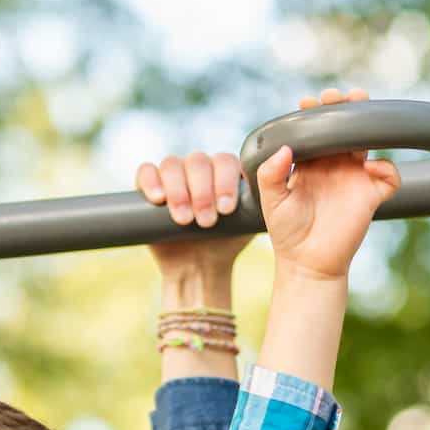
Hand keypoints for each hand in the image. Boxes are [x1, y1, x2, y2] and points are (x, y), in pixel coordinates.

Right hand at [137, 151, 251, 281]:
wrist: (199, 268)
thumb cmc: (225, 244)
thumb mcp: (247, 222)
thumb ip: (264, 198)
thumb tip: (283, 168)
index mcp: (224, 171)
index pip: (225, 161)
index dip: (225, 182)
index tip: (227, 209)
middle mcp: (199, 168)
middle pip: (198, 162)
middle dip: (203, 192)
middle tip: (206, 221)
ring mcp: (173, 175)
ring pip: (172, 165)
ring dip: (179, 191)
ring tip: (184, 220)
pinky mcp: (149, 186)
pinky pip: (146, 171)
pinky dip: (151, 181)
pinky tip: (158, 199)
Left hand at [255, 87, 400, 281]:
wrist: (307, 263)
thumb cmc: (287, 232)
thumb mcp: (272, 200)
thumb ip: (271, 174)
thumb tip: (285, 148)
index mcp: (312, 161)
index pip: (318, 127)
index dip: (316, 111)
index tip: (308, 104)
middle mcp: (336, 165)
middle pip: (348, 127)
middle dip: (347, 107)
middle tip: (340, 97)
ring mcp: (355, 179)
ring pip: (370, 142)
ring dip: (369, 126)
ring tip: (359, 118)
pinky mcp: (371, 197)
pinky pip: (391, 177)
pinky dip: (388, 169)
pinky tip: (370, 169)